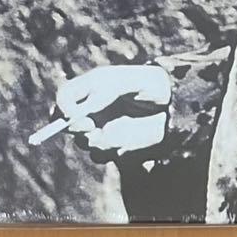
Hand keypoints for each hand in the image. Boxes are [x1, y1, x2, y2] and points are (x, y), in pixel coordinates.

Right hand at [54, 65, 171, 162]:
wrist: (173, 104)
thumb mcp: (127, 82)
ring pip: (82, 141)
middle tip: (90, 127)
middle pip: (64, 124)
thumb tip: (80, 113)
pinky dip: (108, 149)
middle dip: (73, 128)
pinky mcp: (112, 144)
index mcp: (90, 88)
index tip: (75, 115)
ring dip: (93, 139)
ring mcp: (100, 128)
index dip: (63, 108)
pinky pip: (99, 153)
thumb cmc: (150, 85)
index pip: (63, 99)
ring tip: (117, 129)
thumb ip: (103, 93)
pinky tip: (125, 140)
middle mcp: (91, 110)